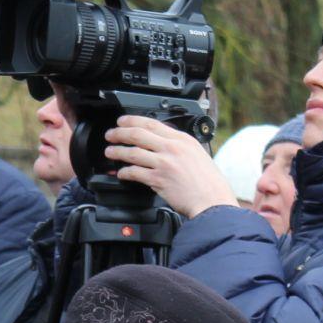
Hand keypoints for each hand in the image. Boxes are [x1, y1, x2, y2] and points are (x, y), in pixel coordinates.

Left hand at [103, 117, 237, 218]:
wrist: (212, 201)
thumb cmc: (208, 183)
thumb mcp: (197, 155)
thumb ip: (179, 148)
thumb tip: (162, 145)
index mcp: (183, 140)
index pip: (152, 123)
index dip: (132, 120)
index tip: (122, 121)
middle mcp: (172, 148)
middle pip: (138, 134)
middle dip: (119, 133)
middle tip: (110, 135)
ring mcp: (164, 163)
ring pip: (133, 152)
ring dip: (117, 152)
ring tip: (110, 152)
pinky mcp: (158, 179)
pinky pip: (135, 172)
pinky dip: (125, 172)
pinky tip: (121, 173)